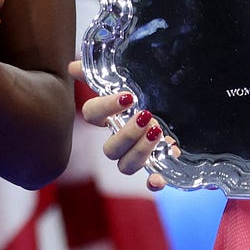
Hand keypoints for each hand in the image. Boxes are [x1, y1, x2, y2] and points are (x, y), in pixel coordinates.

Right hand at [70, 60, 168, 190]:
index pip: (93, 114)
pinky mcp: (156, 165)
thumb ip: (99, 71)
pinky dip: (153, 182)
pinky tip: (159, 178)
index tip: (128, 96)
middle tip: (146, 116)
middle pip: (109, 149)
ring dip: (140, 152)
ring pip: (125, 167)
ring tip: (158, 132)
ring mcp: (136, 155)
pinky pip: (148, 181)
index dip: (106, 107)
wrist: (177, 102)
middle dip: (127, 134)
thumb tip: (72, 67)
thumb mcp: (128, 75)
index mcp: (109, 116)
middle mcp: (119, 139)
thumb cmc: (145, 89)